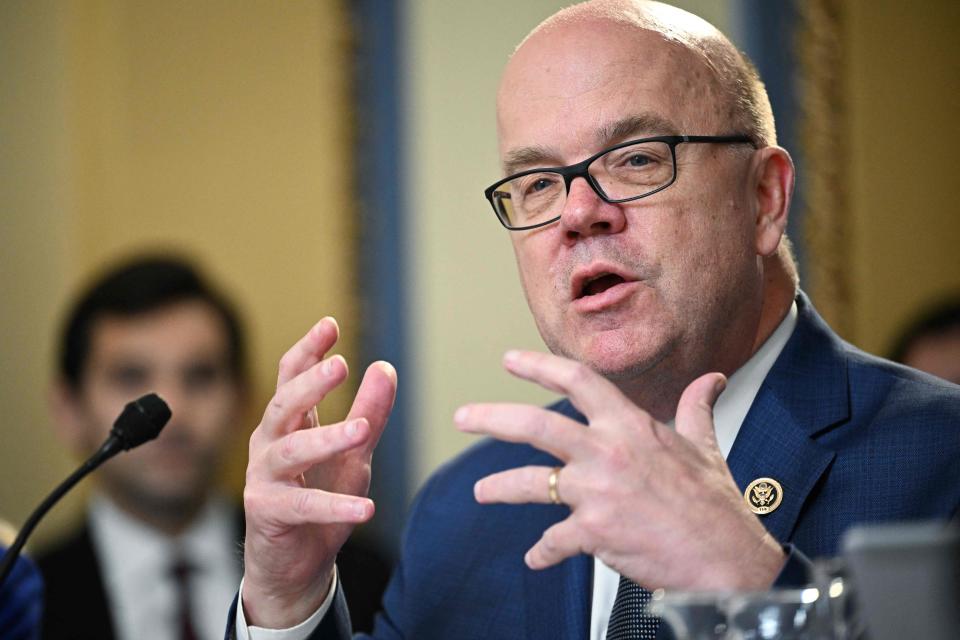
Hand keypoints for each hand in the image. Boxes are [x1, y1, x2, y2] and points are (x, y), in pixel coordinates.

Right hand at [241, 317, 396, 627]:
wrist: (295, 564)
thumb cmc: (321, 498)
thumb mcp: (354, 453)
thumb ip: (370, 413)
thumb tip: (385, 367)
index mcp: (289, 423)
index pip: (290, 376)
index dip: (309, 350)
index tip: (330, 325)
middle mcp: (270, 444)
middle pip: (284, 404)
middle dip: (311, 383)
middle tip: (340, 365)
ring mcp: (264, 477)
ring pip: (289, 451)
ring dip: (326, 439)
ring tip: (360, 431)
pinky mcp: (267, 513)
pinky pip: (303, 506)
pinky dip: (335, 507)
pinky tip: (366, 509)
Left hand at [455, 350, 783, 590]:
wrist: (727, 560)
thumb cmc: (715, 505)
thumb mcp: (705, 446)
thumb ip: (697, 408)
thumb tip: (712, 378)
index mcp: (632, 426)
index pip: (579, 380)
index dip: (540, 365)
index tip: (509, 360)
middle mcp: (609, 452)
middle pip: (536, 425)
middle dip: (492, 418)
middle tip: (462, 417)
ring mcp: (600, 492)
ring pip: (533, 482)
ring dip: (500, 487)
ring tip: (481, 492)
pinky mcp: (596, 532)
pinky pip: (554, 540)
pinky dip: (543, 551)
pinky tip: (536, 557)